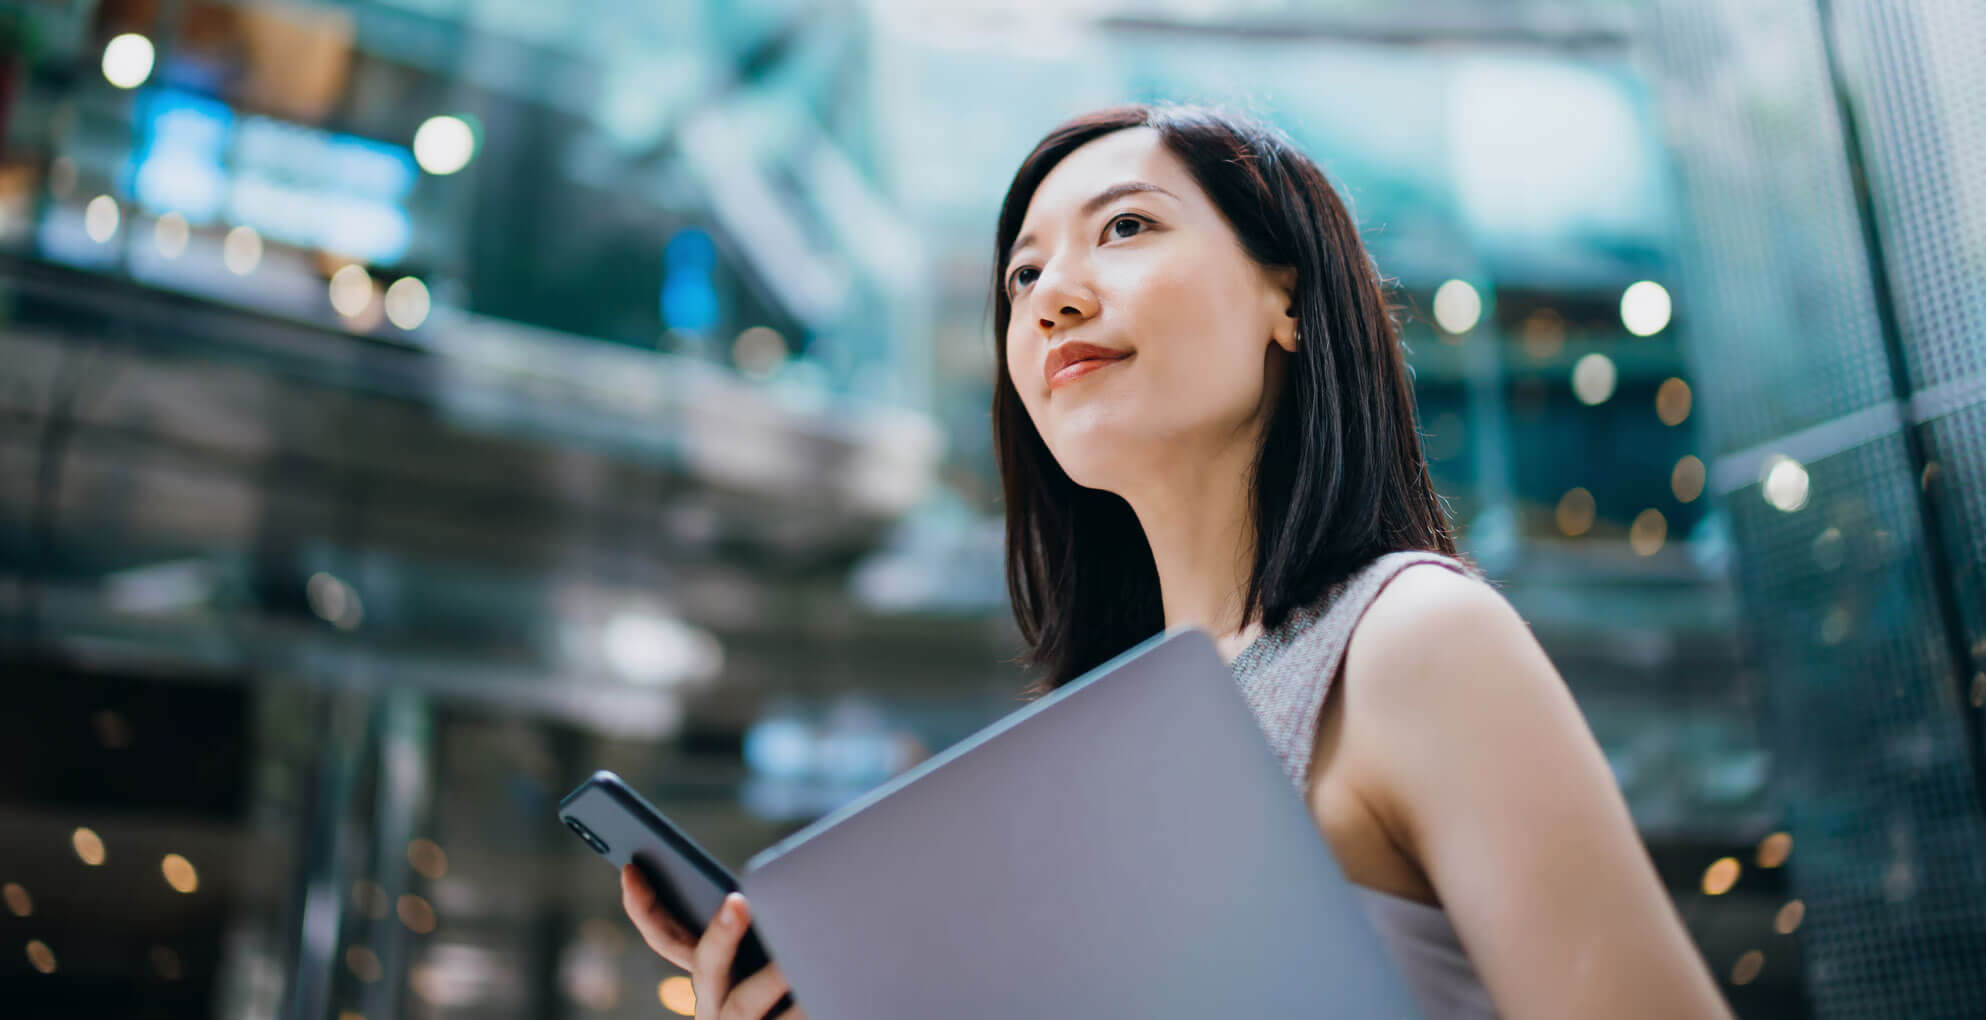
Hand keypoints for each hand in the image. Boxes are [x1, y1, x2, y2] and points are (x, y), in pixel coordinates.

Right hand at [621, 863, 803, 1019]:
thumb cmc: (785, 989)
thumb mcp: (764, 957)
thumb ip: (763, 924)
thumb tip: (764, 886)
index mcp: (709, 975)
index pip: (666, 937)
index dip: (644, 907)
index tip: (631, 869)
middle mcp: (714, 1005)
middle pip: (706, 968)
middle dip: (720, 934)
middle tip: (737, 901)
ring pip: (743, 1006)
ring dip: (769, 980)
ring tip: (795, 961)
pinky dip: (805, 1007)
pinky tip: (823, 995)